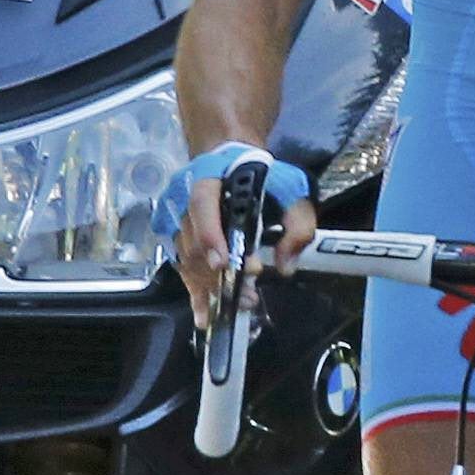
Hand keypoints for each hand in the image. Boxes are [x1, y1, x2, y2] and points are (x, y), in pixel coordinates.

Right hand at [165, 148, 314, 329]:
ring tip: (237, 305)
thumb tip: (286, 267)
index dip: (209, 234)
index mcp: (209, 177)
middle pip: (193, 240)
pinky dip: (195, 292)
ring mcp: (177, 219)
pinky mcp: (179, 238)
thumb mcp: (291, 191)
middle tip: (246, 295)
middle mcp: (184, 198)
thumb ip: (297, 224)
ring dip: (211, 287)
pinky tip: (205, 314)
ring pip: (187, 259)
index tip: (223, 264)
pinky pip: (183, 267)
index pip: (202, 203)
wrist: (235, 160)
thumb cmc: (264, 176)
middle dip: (218, 274)